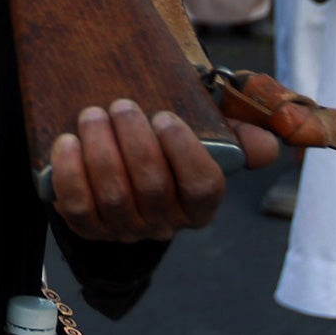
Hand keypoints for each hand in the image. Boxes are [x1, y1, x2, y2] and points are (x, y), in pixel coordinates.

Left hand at [49, 100, 250, 243]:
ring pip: (115, 196)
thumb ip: (237, 136)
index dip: (183, 151)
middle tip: (120, 105)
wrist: (115, 170)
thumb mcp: (202, 137)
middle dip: (134, 141)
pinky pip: (77, 207)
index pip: (203, 186)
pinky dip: (70, 173)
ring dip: (101, 150)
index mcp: (200, 205)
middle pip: (153, 186)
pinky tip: (67, 142)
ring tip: (92, 115)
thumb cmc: (163, 147)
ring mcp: (126, 230)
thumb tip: (268, 144)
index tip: (163, 116)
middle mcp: (166, 223)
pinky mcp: (89, 229)